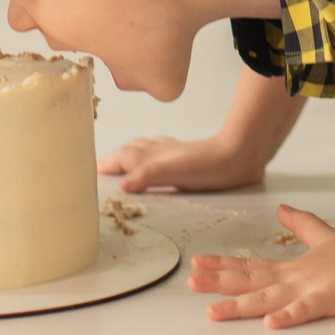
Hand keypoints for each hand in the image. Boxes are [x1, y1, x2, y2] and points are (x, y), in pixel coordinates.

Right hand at [97, 134, 268, 193]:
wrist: (240, 156)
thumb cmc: (207, 165)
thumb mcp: (172, 172)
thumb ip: (146, 176)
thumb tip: (122, 185)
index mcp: (155, 157)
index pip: (125, 158)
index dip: (109, 164)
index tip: (93, 170)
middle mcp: (163, 152)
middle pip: (133, 150)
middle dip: (117, 156)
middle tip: (104, 165)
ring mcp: (177, 153)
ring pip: (148, 149)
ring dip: (133, 153)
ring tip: (126, 158)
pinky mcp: (190, 157)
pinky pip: (164, 153)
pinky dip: (154, 154)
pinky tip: (162, 159)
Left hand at [188, 205, 334, 328]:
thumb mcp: (324, 236)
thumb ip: (301, 224)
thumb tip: (281, 208)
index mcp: (291, 267)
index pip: (250, 265)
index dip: (223, 265)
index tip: (197, 264)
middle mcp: (293, 278)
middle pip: (250, 280)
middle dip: (218, 282)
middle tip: (189, 283)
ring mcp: (309, 289)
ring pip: (267, 298)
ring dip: (238, 304)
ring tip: (213, 312)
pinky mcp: (328, 300)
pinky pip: (305, 311)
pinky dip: (288, 316)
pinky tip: (270, 324)